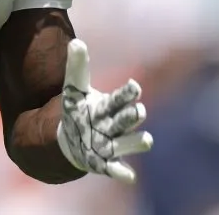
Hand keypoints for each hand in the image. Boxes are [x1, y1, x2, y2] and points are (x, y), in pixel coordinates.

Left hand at [57, 39, 152, 183]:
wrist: (72, 138)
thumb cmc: (79, 110)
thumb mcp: (73, 89)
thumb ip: (77, 67)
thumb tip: (76, 42)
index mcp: (108, 106)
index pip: (120, 98)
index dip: (127, 94)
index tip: (133, 87)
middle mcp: (114, 126)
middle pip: (126, 120)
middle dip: (132, 116)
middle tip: (138, 111)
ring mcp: (111, 145)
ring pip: (127, 144)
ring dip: (135, 143)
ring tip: (146, 140)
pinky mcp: (104, 163)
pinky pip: (115, 168)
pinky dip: (122, 172)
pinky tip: (129, 176)